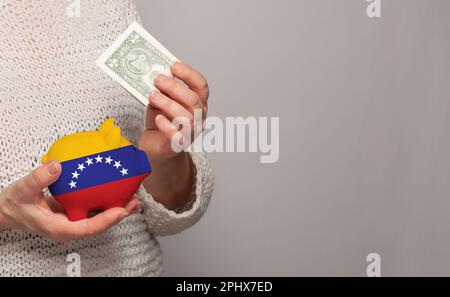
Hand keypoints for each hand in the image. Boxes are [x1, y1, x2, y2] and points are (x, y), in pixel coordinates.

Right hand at [0, 161, 139, 242]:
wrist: (7, 209)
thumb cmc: (14, 203)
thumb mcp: (23, 190)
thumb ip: (38, 179)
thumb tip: (57, 166)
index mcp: (58, 228)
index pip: (86, 229)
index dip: (105, 221)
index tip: (120, 211)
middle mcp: (69, 227)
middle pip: (98, 225)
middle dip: (118, 215)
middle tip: (134, 202)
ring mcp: (72, 221)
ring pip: (99, 218)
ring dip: (117, 209)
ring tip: (134, 197)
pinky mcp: (74, 213)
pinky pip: (93, 209)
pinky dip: (106, 202)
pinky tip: (117, 192)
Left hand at [138, 62, 208, 209]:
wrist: (155, 147)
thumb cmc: (160, 120)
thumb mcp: (160, 101)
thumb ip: (161, 90)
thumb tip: (153, 74)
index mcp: (198, 103)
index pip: (201, 86)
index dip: (190, 74)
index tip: (174, 66)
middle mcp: (198, 118)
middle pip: (193, 101)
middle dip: (175, 87)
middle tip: (158, 79)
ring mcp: (190, 133)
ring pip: (187, 118)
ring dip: (169, 104)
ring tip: (153, 95)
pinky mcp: (177, 146)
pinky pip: (178, 137)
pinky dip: (168, 126)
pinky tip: (158, 119)